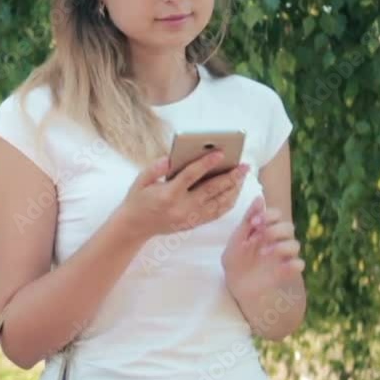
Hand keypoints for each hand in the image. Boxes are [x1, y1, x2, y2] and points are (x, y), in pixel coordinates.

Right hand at [115, 151, 250, 239]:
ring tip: (242, 177)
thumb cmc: (138, 200)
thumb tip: (171, 158)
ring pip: (219, 203)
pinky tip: (234, 192)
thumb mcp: (140, 180)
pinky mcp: (194, 224)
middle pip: (212, 190)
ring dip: (233, 189)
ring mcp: (190, 218)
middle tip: (244, 165)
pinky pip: (216, 214)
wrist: (135, 226)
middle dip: (230, 176)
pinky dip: (228, 203)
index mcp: (168, 194)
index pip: (192, 175)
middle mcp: (182, 207)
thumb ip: (155, 168)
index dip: (207, 163)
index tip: (221, 153)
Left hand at [222, 196, 304, 298]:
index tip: (253, 223)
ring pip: (296, 245)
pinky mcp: (286, 271)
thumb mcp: (237, 237)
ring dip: (281, 246)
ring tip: (262, 253)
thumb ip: (248, 218)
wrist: (233, 282)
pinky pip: (300, 264)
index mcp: (265, 229)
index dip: (268, 215)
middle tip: (257, 237)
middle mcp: (277, 240)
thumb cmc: (235, 257)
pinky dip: (293, 264)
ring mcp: (283, 256)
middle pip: (289, 227)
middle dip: (274, 230)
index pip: (277, 214)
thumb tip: (260, 197)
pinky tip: (280, 266)